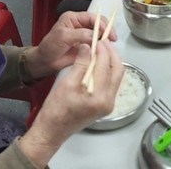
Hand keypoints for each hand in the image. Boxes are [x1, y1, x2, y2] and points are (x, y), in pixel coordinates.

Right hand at [19, 41, 123, 165]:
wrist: (52, 131)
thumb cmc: (56, 111)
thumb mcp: (67, 84)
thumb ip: (80, 64)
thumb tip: (88, 47)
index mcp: (99, 97)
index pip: (106, 66)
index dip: (102, 50)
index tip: (97, 40)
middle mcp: (108, 102)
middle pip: (117, 70)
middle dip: (111, 54)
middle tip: (102, 42)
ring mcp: (108, 105)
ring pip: (116, 76)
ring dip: (110, 61)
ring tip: (100, 51)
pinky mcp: (105, 105)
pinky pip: (111, 83)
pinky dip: (107, 71)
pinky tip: (98, 64)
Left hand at [24, 11, 117, 79]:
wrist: (45, 62)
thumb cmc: (50, 47)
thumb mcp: (63, 37)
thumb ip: (79, 34)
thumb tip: (94, 35)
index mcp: (74, 18)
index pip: (92, 18)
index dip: (101, 24)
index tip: (108, 32)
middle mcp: (80, 25)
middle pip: (98, 25)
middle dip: (106, 31)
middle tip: (112, 40)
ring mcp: (84, 36)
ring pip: (99, 35)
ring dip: (104, 41)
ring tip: (108, 47)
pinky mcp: (86, 46)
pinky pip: (96, 46)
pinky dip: (101, 49)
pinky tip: (104, 52)